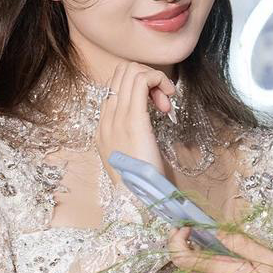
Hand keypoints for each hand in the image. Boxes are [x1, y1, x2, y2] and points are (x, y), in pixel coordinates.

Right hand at [96, 62, 175, 184]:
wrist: (137, 200)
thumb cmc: (140, 182)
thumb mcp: (130, 155)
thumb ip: (130, 135)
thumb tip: (144, 118)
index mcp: (103, 127)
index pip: (115, 85)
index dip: (138, 85)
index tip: (155, 104)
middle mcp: (106, 119)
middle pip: (122, 73)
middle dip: (147, 78)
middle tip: (162, 101)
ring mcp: (117, 118)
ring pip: (132, 72)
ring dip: (155, 79)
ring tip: (166, 103)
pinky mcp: (134, 121)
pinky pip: (142, 82)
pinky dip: (158, 80)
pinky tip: (168, 99)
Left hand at [168, 223, 272, 272]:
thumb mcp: (270, 260)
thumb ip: (242, 244)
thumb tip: (218, 231)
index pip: (183, 258)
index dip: (176, 240)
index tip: (186, 226)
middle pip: (186, 266)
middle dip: (186, 245)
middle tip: (199, 230)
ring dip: (197, 257)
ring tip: (215, 243)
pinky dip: (207, 269)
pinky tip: (226, 262)